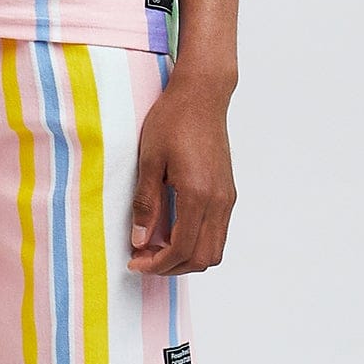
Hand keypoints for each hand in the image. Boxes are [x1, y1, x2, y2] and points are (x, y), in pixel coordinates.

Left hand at [127, 74, 234, 274]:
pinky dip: (197, 243)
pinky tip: (172, 232)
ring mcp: (227, 197)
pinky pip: (217, 232)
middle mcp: (219, 201)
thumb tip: (139, 240)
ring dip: (186, 258)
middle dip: (172, 267)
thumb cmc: (173, 120)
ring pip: (214, 249)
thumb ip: (146, 203)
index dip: (157, 264)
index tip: (135, 263)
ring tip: (156, 249)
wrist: (202, 95)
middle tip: (143, 260)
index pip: (182, 248)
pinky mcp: (228, 192)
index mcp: (198, 194)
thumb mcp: (149, 160)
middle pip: (203, 258)